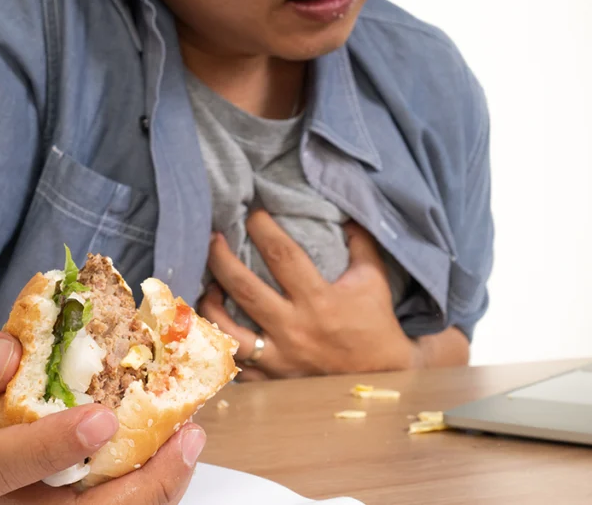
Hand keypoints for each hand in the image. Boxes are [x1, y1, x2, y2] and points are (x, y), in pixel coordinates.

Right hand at [0, 308, 202, 503]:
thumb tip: (4, 358)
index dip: (50, 449)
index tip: (100, 419)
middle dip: (134, 489)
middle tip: (182, 439)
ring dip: (154, 488)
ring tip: (191, 441)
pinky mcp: (65, 500)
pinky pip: (112, 501)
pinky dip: (153, 479)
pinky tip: (180, 443)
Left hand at [200, 211, 416, 379]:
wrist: (383, 374)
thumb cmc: (375, 323)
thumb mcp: (373, 278)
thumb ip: (359, 242)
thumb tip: (344, 211)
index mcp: (319, 301)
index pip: (282, 256)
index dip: (263, 230)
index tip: (253, 213)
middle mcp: (294, 329)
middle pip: (244, 289)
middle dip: (222, 259)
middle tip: (212, 238)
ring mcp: (279, 359)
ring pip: (227, 331)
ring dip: (210, 306)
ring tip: (209, 287)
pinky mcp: (272, 380)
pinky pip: (234, 364)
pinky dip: (220, 346)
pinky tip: (213, 328)